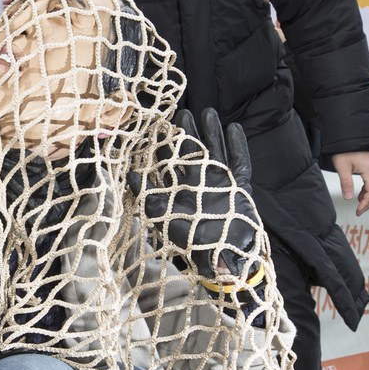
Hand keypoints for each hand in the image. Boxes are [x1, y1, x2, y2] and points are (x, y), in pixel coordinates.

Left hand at [133, 108, 257, 281]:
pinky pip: (239, 163)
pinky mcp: (239, 188)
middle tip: (180, 113)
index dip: (164, 147)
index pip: (170, 164)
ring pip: (215, 152)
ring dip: (211, 133)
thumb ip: (148, 199)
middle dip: (187, 134)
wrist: (223, 258)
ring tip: (206, 111)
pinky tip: (234, 127)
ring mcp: (220, 184)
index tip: (157, 126)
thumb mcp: (164, 220)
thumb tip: (129, 177)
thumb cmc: (192, 243)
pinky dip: (237, 146)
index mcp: (180, 191)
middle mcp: (200, 185)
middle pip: (193, 152)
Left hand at [330, 150, 368, 214]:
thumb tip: (348, 198)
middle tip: (359, 212)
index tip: (358, 211)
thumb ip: (346, 183)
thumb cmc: (344, 151)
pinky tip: (360, 195)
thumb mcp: (342, 167)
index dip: (365, 204)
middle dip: (368, 204)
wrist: (348, 139)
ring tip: (359, 206)